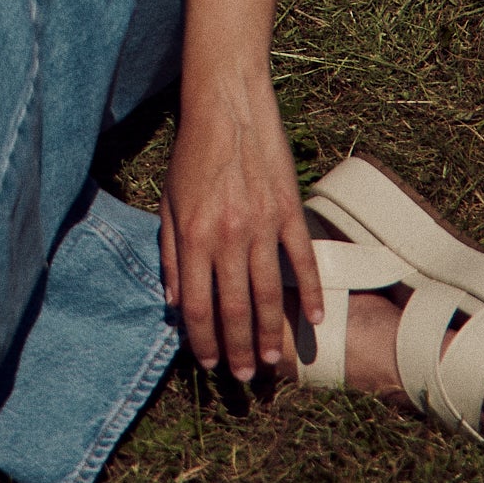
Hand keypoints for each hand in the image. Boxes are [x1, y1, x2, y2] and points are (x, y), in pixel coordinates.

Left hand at [159, 62, 322, 382]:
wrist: (226, 107)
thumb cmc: (191, 154)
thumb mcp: (168, 203)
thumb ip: (171, 255)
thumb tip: (175, 303)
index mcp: (193, 237)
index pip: (197, 305)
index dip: (202, 339)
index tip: (210, 362)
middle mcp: (227, 237)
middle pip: (234, 308)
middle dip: (239, 348)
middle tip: (247, 375)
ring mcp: (261, 225)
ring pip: (268, 293)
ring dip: (271, 332)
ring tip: (273, 361)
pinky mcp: (288, 211)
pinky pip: (302, 260)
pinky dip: (311, 293)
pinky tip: (315, 320)